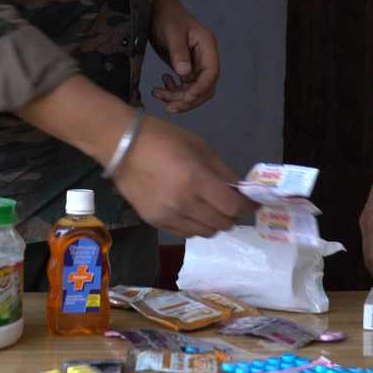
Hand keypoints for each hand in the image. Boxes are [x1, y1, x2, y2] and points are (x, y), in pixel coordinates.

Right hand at [111, 116, 254, 237]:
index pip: (233, 207)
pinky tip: (192, 212)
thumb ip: (222, 171)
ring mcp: (168, 216)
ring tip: (210, 208)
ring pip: (205, 233)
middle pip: (222, 224)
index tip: (251, 202)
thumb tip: (240, 190)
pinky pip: (185, 233)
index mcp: (197, 180)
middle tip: (231, 204)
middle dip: (232, 215)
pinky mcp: (155, 222)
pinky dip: (195, 226)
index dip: (246, 206)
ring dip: (214, 222)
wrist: (121, 146)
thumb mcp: (199, 147)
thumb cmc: (164, 139)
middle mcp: (184, 204)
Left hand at [151, 1, 219, 113]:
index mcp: (208, 46)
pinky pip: (185, 86)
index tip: (185, 98)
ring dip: (178, 97)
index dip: (200, 89)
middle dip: (188, 99)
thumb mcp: (172, 33)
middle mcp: (206, 57)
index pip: (211, 74)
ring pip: (194, 89)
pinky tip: (162, 85)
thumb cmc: (167, 17)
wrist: (158, 10)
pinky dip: (174, 90)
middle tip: (169, 106)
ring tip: (158, 93)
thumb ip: (179, 53)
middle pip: (205, 87)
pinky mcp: (187, 67)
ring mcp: (197, 63)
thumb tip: (185, 74)